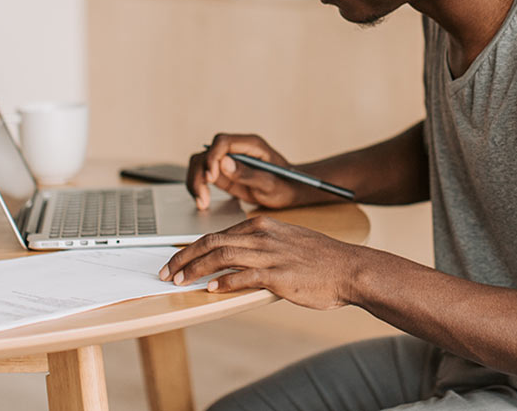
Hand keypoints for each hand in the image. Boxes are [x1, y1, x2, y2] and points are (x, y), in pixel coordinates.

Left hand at [157, 216, 366, 309]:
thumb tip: (236, 261)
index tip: (177, 260)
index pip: (217, 234)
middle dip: (184, 257)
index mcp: (263, 226)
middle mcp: (263, 236)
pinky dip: (223, 283)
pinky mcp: (278, 275)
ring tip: (180, 282)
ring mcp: (270, 255)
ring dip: (195, 270)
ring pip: (221, 256)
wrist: (350, 269)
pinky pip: (242, 277)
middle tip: (167, 272)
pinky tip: (211, 290)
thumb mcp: (288, 242)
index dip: (192, 248)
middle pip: (211, 242)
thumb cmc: (322, 260)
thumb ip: (262, 246)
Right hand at [186, 133, 311, 209]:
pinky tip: (202, 202)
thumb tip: (224, 163)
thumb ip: (248, 174)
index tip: (211, 178)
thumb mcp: (270, 184)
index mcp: (251, 144)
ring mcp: (228, 160)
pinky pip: (203, 174)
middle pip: (207, 153)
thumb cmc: (285, 185)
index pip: (222, 142)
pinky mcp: (223, 172)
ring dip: (196, 181)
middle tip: (203, 197)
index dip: (212, 158)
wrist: (290, 191)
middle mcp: (237, 149)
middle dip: (200, 174)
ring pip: (200, 163)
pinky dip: (198, 187)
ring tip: (202, 203)